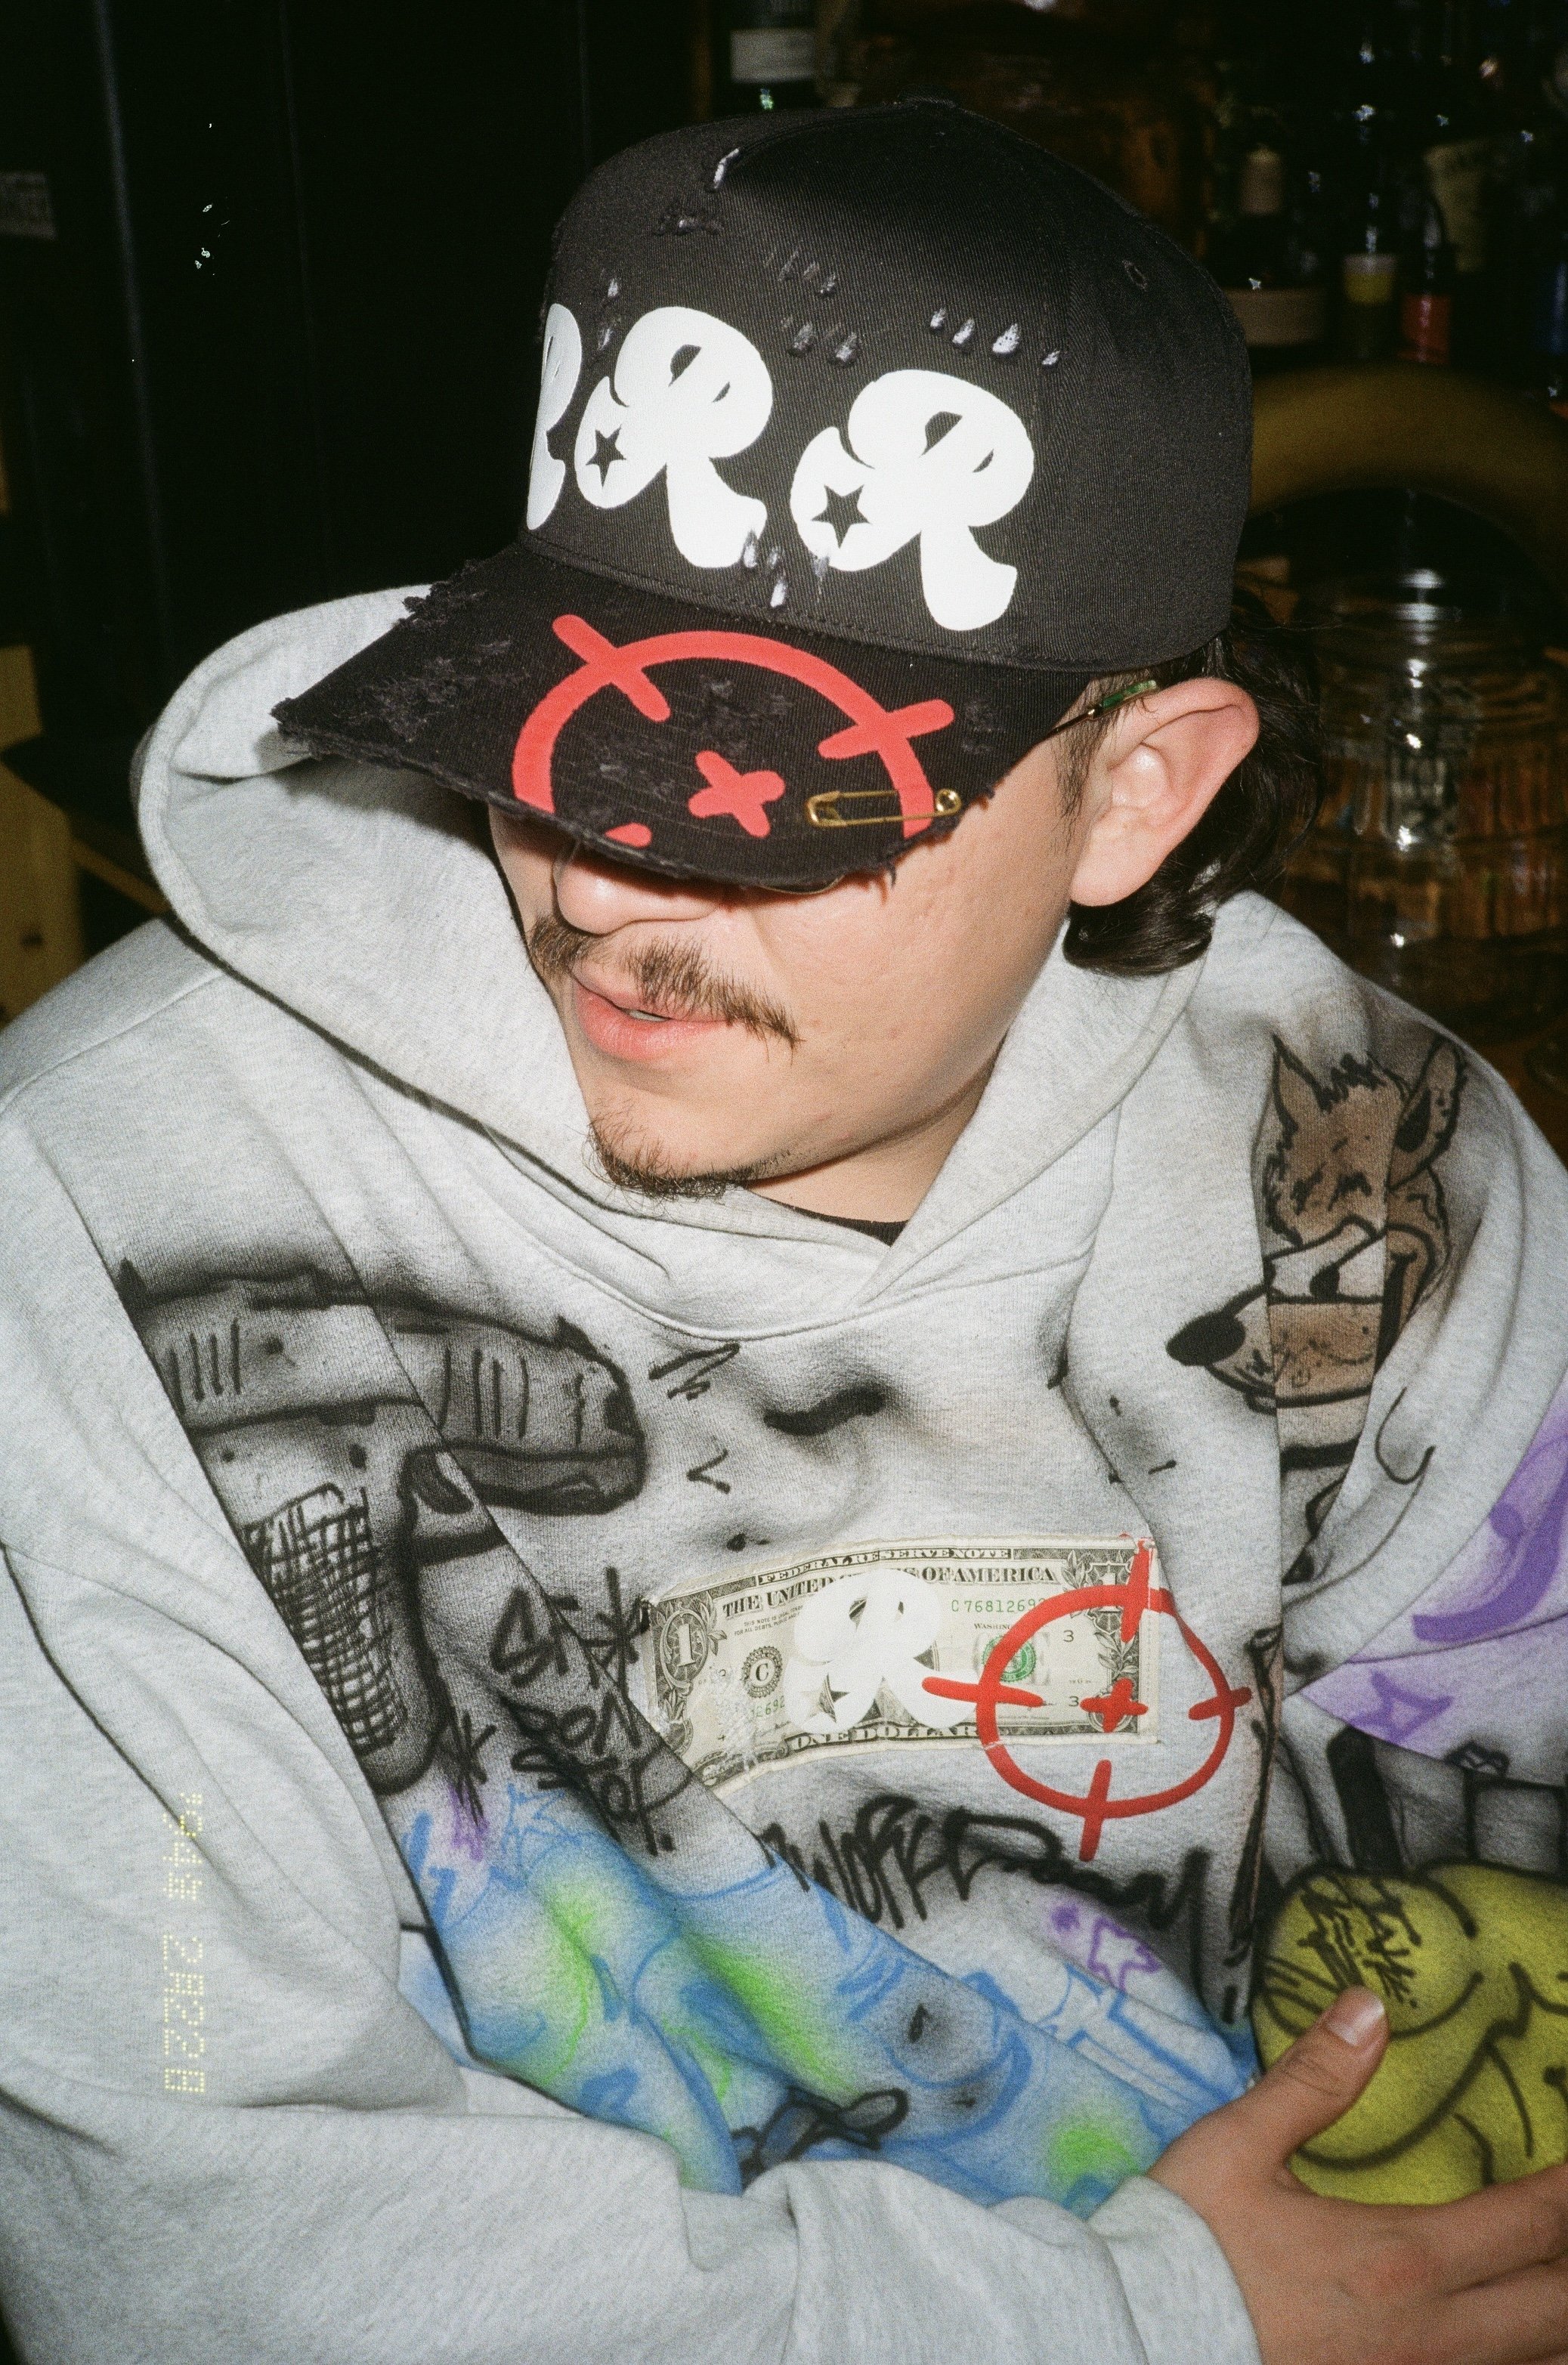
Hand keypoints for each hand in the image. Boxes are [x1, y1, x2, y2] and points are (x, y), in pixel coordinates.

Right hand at [1150, 1988, 1567, 2364]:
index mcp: (1400, 2259)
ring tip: (1560, 2286)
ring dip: (1559, 2326)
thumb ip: (1313, 2080)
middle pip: (1556, 2312)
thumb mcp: (1240, 2145)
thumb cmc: (1189, 2244)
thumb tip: (1369, 2008)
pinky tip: (1513, 2343)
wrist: (1136, 2338)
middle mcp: (1429, 2334)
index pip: (1528, 2227)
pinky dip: (1520, 2362)